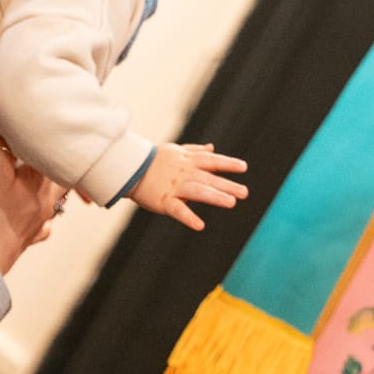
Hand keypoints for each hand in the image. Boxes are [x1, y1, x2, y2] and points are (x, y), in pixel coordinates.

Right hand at [0, 145, 66, 272]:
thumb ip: (4, 148)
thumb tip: (10, 133)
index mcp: (40, 181)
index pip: (52, 156)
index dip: (46, 144)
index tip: (37, 137)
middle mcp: (47, 202)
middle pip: (61, 179)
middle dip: (55, 167)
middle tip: (46, 157)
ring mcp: (41, 222)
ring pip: (55, 201)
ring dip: (49, 190)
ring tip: (39, 182)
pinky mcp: (31, 239)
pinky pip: (43, 225)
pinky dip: (40, 217)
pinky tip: (31, 215)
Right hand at [128, 142, 247, 230]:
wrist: (129, 169)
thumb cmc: (154, 160)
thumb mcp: (176, 151)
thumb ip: (195, 151)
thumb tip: (213, 148)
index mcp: (188, 161)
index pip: (211, 161)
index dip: (227, 164)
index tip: (243, 167)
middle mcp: (184, 173)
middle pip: (209, 178)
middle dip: (227, 185)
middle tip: (244, 192)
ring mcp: (174, 187)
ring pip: (197, 192)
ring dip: (215, 197)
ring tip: (231, 203)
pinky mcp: (163, 201)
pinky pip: (177, 209)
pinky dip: (188, 217)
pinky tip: (199, 225)